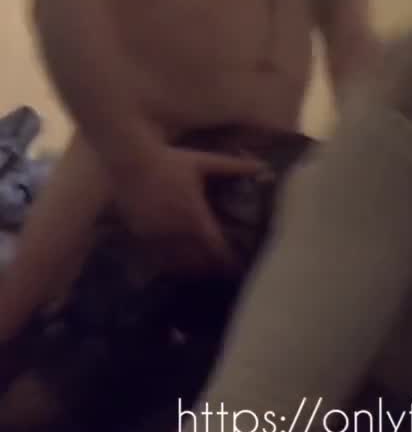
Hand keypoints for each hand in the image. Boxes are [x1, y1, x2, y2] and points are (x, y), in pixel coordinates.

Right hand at [112, 144, 267, 272]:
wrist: (129, 160)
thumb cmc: (170, 161)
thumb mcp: (204, 161)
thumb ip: (234, 166)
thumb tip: (263, 166)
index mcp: (194, 215)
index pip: (215, 246)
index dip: (228, 259)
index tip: (238, 266)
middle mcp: (174, 230)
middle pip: (197, 260)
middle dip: (212, 267)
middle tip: (224, 271)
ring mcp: (154, 235)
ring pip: (176, 262)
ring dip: (192, 268)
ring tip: (205, 271)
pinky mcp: (139, 234)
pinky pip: (157, 256)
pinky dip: (171, 262)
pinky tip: (179, 263)